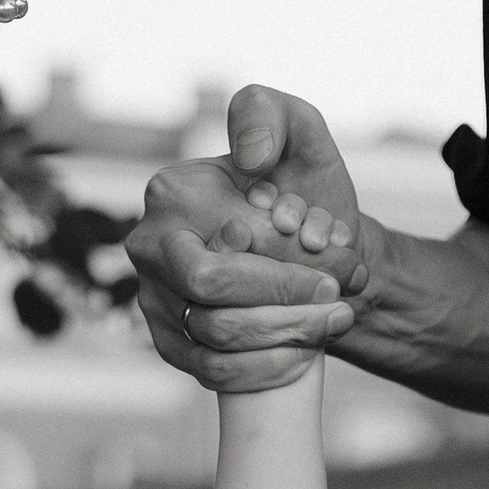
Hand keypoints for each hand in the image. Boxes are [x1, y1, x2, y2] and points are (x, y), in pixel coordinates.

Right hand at [130, 87, 365, 391]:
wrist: (307, 249)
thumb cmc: (301, 188)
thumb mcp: (300, 133)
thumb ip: (271, 116)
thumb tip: (249, 158)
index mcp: (171, 191)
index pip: (229, 236)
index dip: (287, 251)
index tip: (332, 249)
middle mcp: (150, 246)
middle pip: (213, 290)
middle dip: (287, 298)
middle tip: (338, 296)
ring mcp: (153, 298)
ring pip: (217, 336)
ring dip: (287, 334)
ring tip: (333, 319)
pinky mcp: (168, 343)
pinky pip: (210, 371)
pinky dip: (264, 369)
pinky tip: (302, 354)